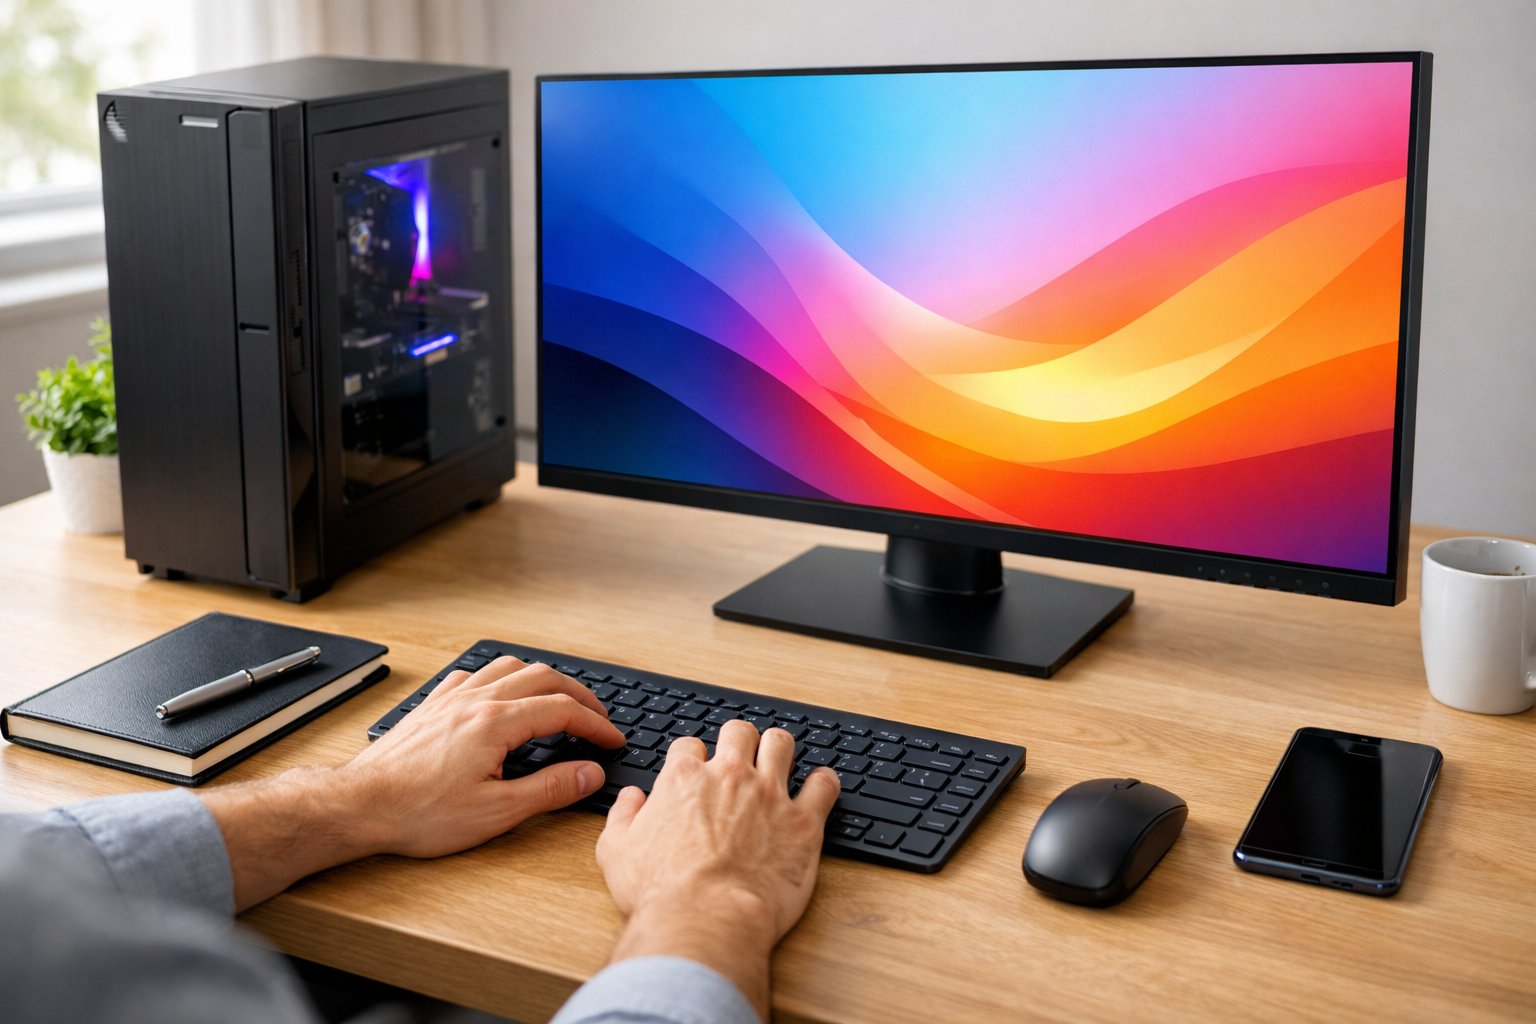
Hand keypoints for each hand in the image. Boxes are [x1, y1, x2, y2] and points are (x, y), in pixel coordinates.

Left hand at [339, 655, 625, 857]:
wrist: (360, 805)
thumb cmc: (420, 813)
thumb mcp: (497, 811)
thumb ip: (550, 789)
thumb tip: (590, 773)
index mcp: (496, 723)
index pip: (563, 711)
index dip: (596, 725)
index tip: (612, 740)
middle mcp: (475, 700)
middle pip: (543, 678)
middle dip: (578, 695)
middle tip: (597, 718)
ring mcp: (451, 699)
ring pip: (508, 667)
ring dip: (542, 678)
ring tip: (558, 699)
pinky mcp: (431, 706)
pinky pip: (473, 674)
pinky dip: (499, 677)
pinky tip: (500, 694)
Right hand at [594, 720, 840, 1018]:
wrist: (705, 921)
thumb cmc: (661, 893)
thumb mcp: (616, 853)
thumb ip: (622, 817)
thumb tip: (630, 798)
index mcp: (684, 779)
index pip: (689, 746)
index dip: (691, 759)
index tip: (696, 773)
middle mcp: (729, 777)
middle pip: (738, 732)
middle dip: (738, 742)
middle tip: (740, 760)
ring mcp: (769, 795)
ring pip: (781, 744)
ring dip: (779, 750)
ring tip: (779, 762)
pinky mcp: (803, 822)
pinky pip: (824, 785)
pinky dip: (823, 783)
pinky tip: (819, 789)